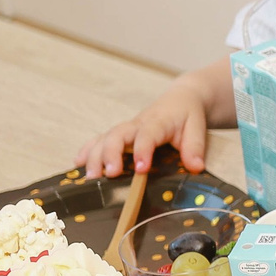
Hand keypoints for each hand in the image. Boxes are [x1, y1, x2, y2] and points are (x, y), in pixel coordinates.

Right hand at [77, 83, 207, 177]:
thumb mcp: (197, 127)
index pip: (147, 135)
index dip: (142, 151)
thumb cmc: (187, 114)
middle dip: (110, 154)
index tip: (141, 169)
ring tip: (90, 176)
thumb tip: (196, 167)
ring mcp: (126, 129)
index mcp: (157, 122)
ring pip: (104, 138)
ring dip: (94, 156)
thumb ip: (195, 147)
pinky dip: (87, 151)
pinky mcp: (119, 134)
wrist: (180, 98)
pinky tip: (78, 164)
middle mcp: (137, 125)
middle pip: (117, 136)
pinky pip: (99, 140)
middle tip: (108, 174)